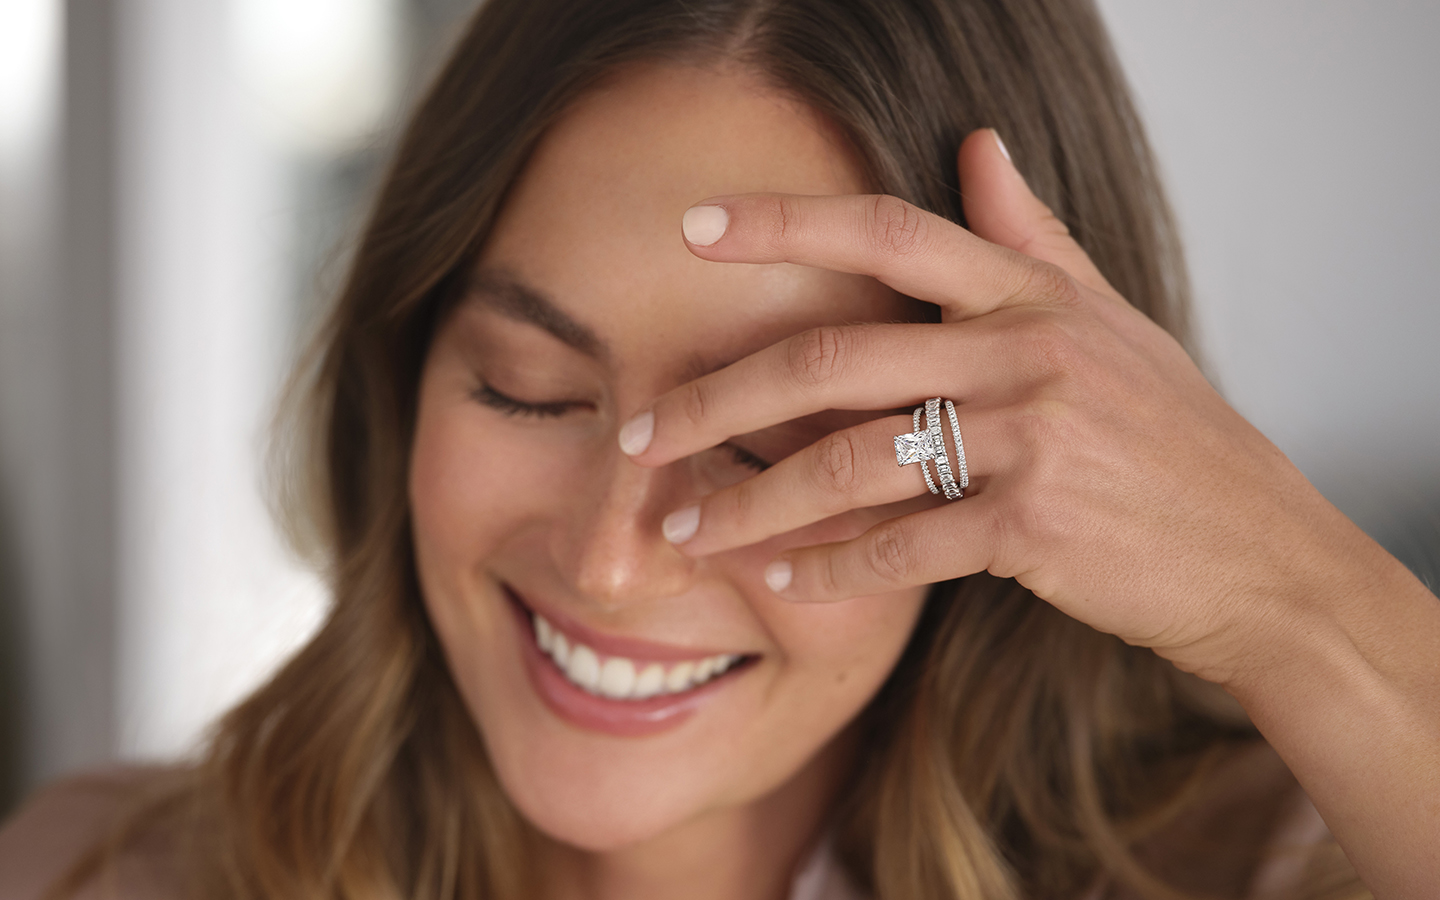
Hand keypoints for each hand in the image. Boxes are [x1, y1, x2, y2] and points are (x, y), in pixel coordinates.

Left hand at [620, 129, 1351, 680]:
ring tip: (683, 527)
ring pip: (850, 458)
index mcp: (1032, 296)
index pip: (891, 231)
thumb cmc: (1176, 437)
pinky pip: (902, 546)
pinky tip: (780, 579)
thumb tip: (978, 145)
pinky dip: (831, 566)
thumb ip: (1032, 236)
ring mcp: (1032, 440)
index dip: (785, 223)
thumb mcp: (1110, 319)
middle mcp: (1024, 353)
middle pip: (833, 356)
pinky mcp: (1034, 529)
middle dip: (718, 399)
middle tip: (640, 435)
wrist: (1258, 553)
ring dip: (752, 500)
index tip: (692, 229)